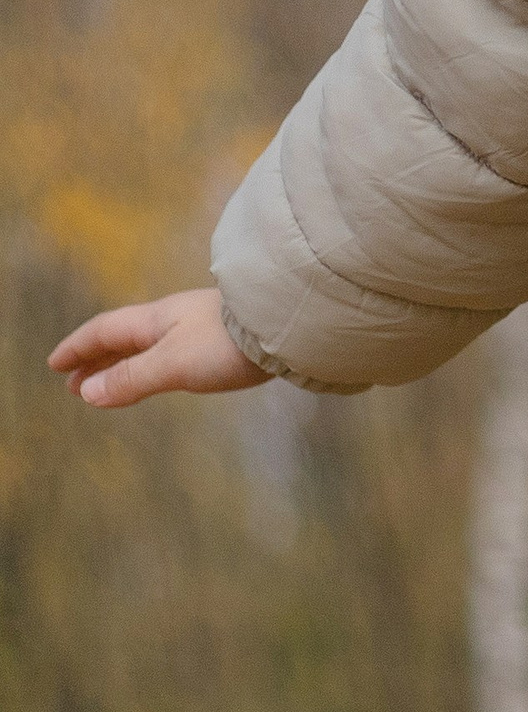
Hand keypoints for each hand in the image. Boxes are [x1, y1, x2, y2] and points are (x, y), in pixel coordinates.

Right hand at [50, 288, 267, 408]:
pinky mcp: (224, 338)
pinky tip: (162, 375)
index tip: (55, 365)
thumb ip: (132, 378)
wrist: (289, 322)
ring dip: (123, 364)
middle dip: (96, 360)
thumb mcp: (173, 364)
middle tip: (74, 385)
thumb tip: (87, 393)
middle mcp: (175, 318)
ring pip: (149, 345)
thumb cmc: (230, 341)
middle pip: (125, 338)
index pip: (106, 331)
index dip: (78, 348)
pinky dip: (152, 366)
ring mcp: (201, 326)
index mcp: (157, 319)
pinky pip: (173, 352)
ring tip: (109, 386)